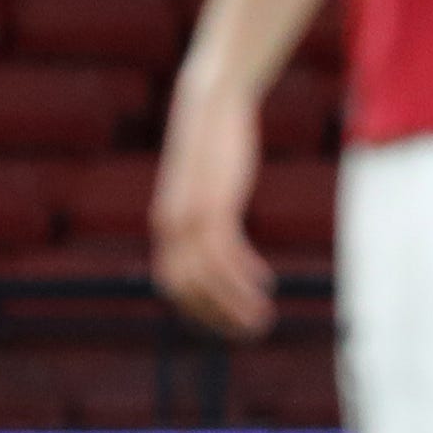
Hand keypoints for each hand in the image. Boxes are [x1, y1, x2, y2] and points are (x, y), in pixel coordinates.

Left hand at [150, 75, 273, 338]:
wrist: (211, 101)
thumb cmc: (213, 142)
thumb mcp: (207, 181)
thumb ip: (207, 205)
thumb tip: (218, 224)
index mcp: (167, 223)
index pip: (173, 285)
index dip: (199, 311)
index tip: (228, 323)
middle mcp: (171, 225)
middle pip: (184, 289)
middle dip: (215, 317)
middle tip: (248, 331)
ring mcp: (190, 215)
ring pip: (206, 277)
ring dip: (233, 304)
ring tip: (262, 320)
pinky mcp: (213, 203)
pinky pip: (224, 252)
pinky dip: (242, 275)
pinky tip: (265, 283)